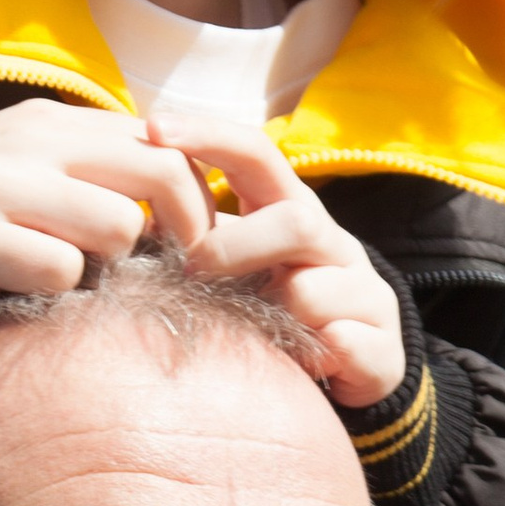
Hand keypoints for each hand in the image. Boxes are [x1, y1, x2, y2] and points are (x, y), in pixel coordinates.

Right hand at [0, 107, 213, 310]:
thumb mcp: (22, 160)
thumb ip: (89, 166)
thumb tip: (175, 193)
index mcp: (54, 122)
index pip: (165, 140)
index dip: (196, 192)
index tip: (194, 235)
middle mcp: (35, 143)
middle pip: (162, 172)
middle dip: (187, 227)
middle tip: (179, 267)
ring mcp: (2, 188)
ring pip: (119, 224)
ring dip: (112, 262)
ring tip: (75, 272)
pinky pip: (61, 272)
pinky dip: (58, 291)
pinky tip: (26, 289)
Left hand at [167, 130, 406, 409]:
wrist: (352, 377)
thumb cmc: (273, 317)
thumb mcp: (234, 275)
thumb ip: (195, 246)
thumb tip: (123, 227)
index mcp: (288, 212)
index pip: (256, 153)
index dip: (208, 135)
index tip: (155, 128)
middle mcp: (331, 243)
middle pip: (297, 219)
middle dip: (237, 248)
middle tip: (193, 275)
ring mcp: (363, 292)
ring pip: (313, 289)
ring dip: (274, 314)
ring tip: (259, 335)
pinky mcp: (381, 345)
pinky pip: (343, 343)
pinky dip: (314, 356)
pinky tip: (303, 368)